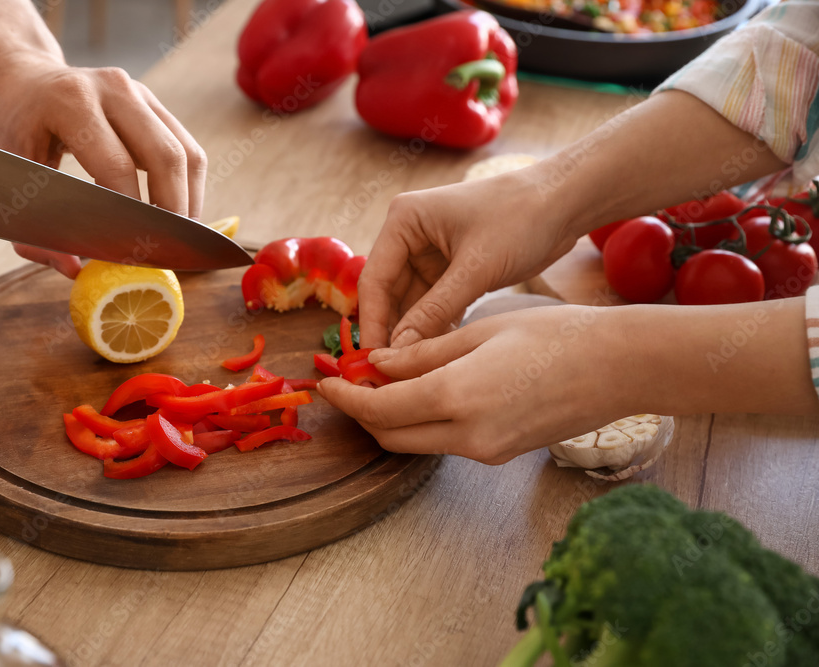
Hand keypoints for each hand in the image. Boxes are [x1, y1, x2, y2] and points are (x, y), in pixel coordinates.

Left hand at [0, 52, 206, 277]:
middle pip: (167, 157)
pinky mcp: (155, 104)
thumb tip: (73, 270)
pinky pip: (188, 149)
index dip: (131, 215)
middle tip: (165, 253)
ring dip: (189, 201)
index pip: (118, 166)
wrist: (22, 81)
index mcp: (71, 102)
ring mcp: (140, 93)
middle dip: (172, 212)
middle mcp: (113, 89)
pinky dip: (188, 187)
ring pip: (188, 153)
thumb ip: (33, 228)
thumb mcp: (8, 176)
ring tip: (177, 237)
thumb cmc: (13, 130)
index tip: (133, 252)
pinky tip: (175, 214)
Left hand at [320, 305, 628, 463]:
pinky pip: (445, 442)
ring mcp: (486, 451)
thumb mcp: (479, 332)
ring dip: (390, 418)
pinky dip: (423, 422)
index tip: (325, 383)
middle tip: (347, 384)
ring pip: (415, 442)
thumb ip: (422, 353)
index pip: (379, 409)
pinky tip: (422, 393)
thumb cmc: (554, 335)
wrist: (617, 367)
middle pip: (390, 436)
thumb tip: (377, 363)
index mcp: (457, 397)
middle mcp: (468, 435)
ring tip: (382, 382)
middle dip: (361, 413)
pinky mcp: (500, 454)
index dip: (345, 398)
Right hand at [359, 169, 577, 349]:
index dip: (372, 323)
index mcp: (404, 220)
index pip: (374, 280)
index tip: (373, 361)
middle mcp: (410, 235)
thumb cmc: (522, 218)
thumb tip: (399, 351)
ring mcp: (429, 252)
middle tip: (391, 373)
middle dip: (392, 332)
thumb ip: (435, 310)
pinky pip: (433, 304)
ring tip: (415, 370)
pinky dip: (435, 326)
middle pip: (388, 294)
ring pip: (411, 303)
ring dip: (414, 333)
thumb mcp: (476, 268)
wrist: (565, 202)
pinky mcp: (451, 268)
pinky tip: (439, 354)